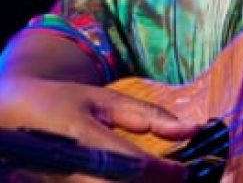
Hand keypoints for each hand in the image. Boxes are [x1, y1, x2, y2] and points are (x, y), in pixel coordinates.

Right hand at [0, 75, 197, 181]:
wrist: (9, 115)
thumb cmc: (61, 104)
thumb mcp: (104, 100)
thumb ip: (149, 115)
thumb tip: (191, 130)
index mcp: (81, 135)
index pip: (134, 166)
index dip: (166, 173)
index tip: (185, 171)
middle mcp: (68, 168)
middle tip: (174, 178)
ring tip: (155, 179)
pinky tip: (135, 181)